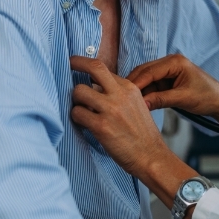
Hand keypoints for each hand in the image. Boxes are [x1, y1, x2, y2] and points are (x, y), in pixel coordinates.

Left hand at [69, 56, 173, 178]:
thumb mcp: (137, 105)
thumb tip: (95, 88)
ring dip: (75, 101)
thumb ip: (118, 94)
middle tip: (68, 65)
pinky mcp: (101, 126)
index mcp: (130, 88)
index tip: (78, 66)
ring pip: (79, 91)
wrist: (151, 156)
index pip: (103, 69)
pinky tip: (84, 123)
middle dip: (76, 63)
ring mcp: (110, 109)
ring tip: (81, 110)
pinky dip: (76, 117)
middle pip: (94, 68)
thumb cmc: (142, 135)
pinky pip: (77, 113)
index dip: (88, 68)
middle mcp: (120, 95)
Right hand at [128, 54, 218, 157]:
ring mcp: (167, 71)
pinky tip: (137, 104)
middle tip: (117, 98)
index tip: (121, 94)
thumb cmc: (208, 97)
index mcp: (175, 62)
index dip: (134, 83)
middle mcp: (169, 62)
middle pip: (143, 73)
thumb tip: (141, 104)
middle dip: (132, 86)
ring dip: (137, 91)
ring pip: (145, 80)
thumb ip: (161, 100)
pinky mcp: (167, 80)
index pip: (148, 71)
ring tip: (124, 103)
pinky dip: (145, 94)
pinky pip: (151, 86)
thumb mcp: (184, 99)